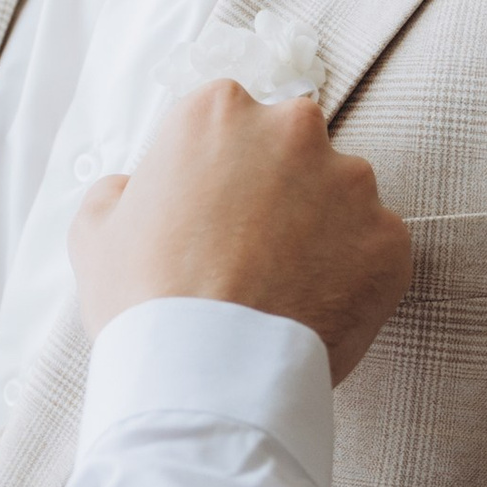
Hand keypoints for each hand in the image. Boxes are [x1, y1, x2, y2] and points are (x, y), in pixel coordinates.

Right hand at [69, 82, 411, 383]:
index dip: (219, 167)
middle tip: (249, 245)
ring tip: (282, 284)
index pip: (229, 118)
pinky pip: (376, 247)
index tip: (213, 206)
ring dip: (321, 226)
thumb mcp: (96, 231)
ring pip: (342, 194)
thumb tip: (130, 190)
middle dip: (278, 185)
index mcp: (217, 111)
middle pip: (293, 144)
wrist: (206, 375)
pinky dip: (354, 272)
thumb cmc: (145, 299)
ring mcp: (351, 183)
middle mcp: (292, 129)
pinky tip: (314, 306)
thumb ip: (120, 191)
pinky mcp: (390, 239)